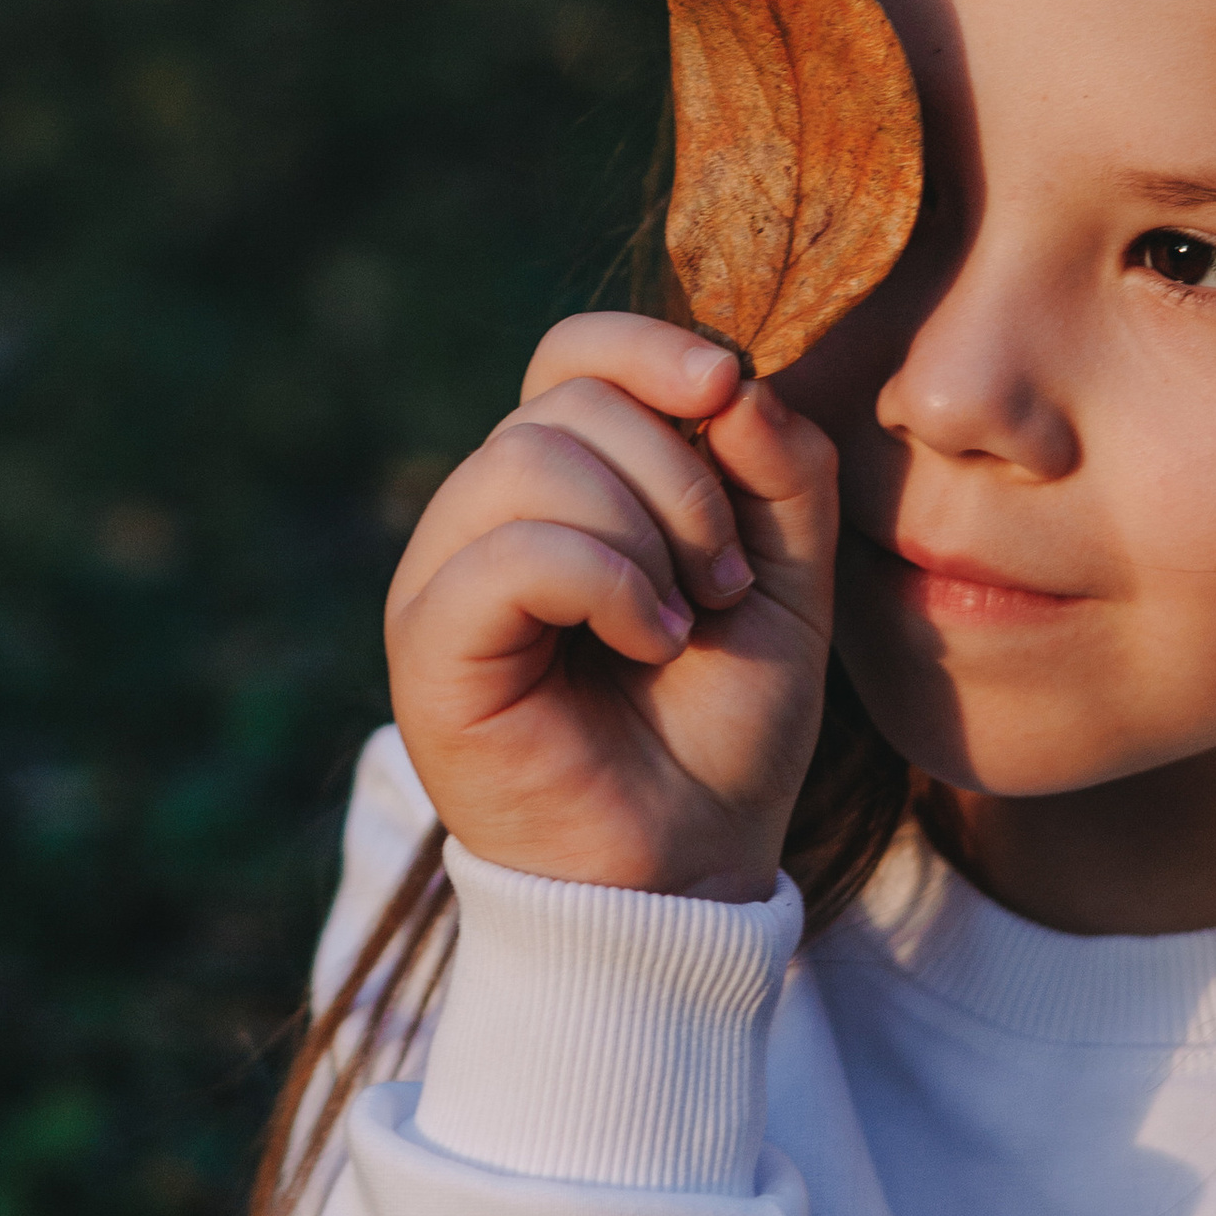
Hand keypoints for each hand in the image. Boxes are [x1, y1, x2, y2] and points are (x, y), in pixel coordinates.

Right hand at [386, 311, 836, 903]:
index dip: (649, 348)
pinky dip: (607, 583)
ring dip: (647, 533)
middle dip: (681, 478)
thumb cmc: (724, 729)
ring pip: (531, 461)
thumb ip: (781, 468)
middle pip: (566, 401)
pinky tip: (650, 644)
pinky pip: (512, 550)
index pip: (572, 356)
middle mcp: (484, 519)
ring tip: (687, 623)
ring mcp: (443, 580)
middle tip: (726, 583)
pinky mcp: (427, 648)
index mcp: (560, 488)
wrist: (689, 868)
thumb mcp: (788, 580)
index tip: (726, 390)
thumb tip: (730, 382)